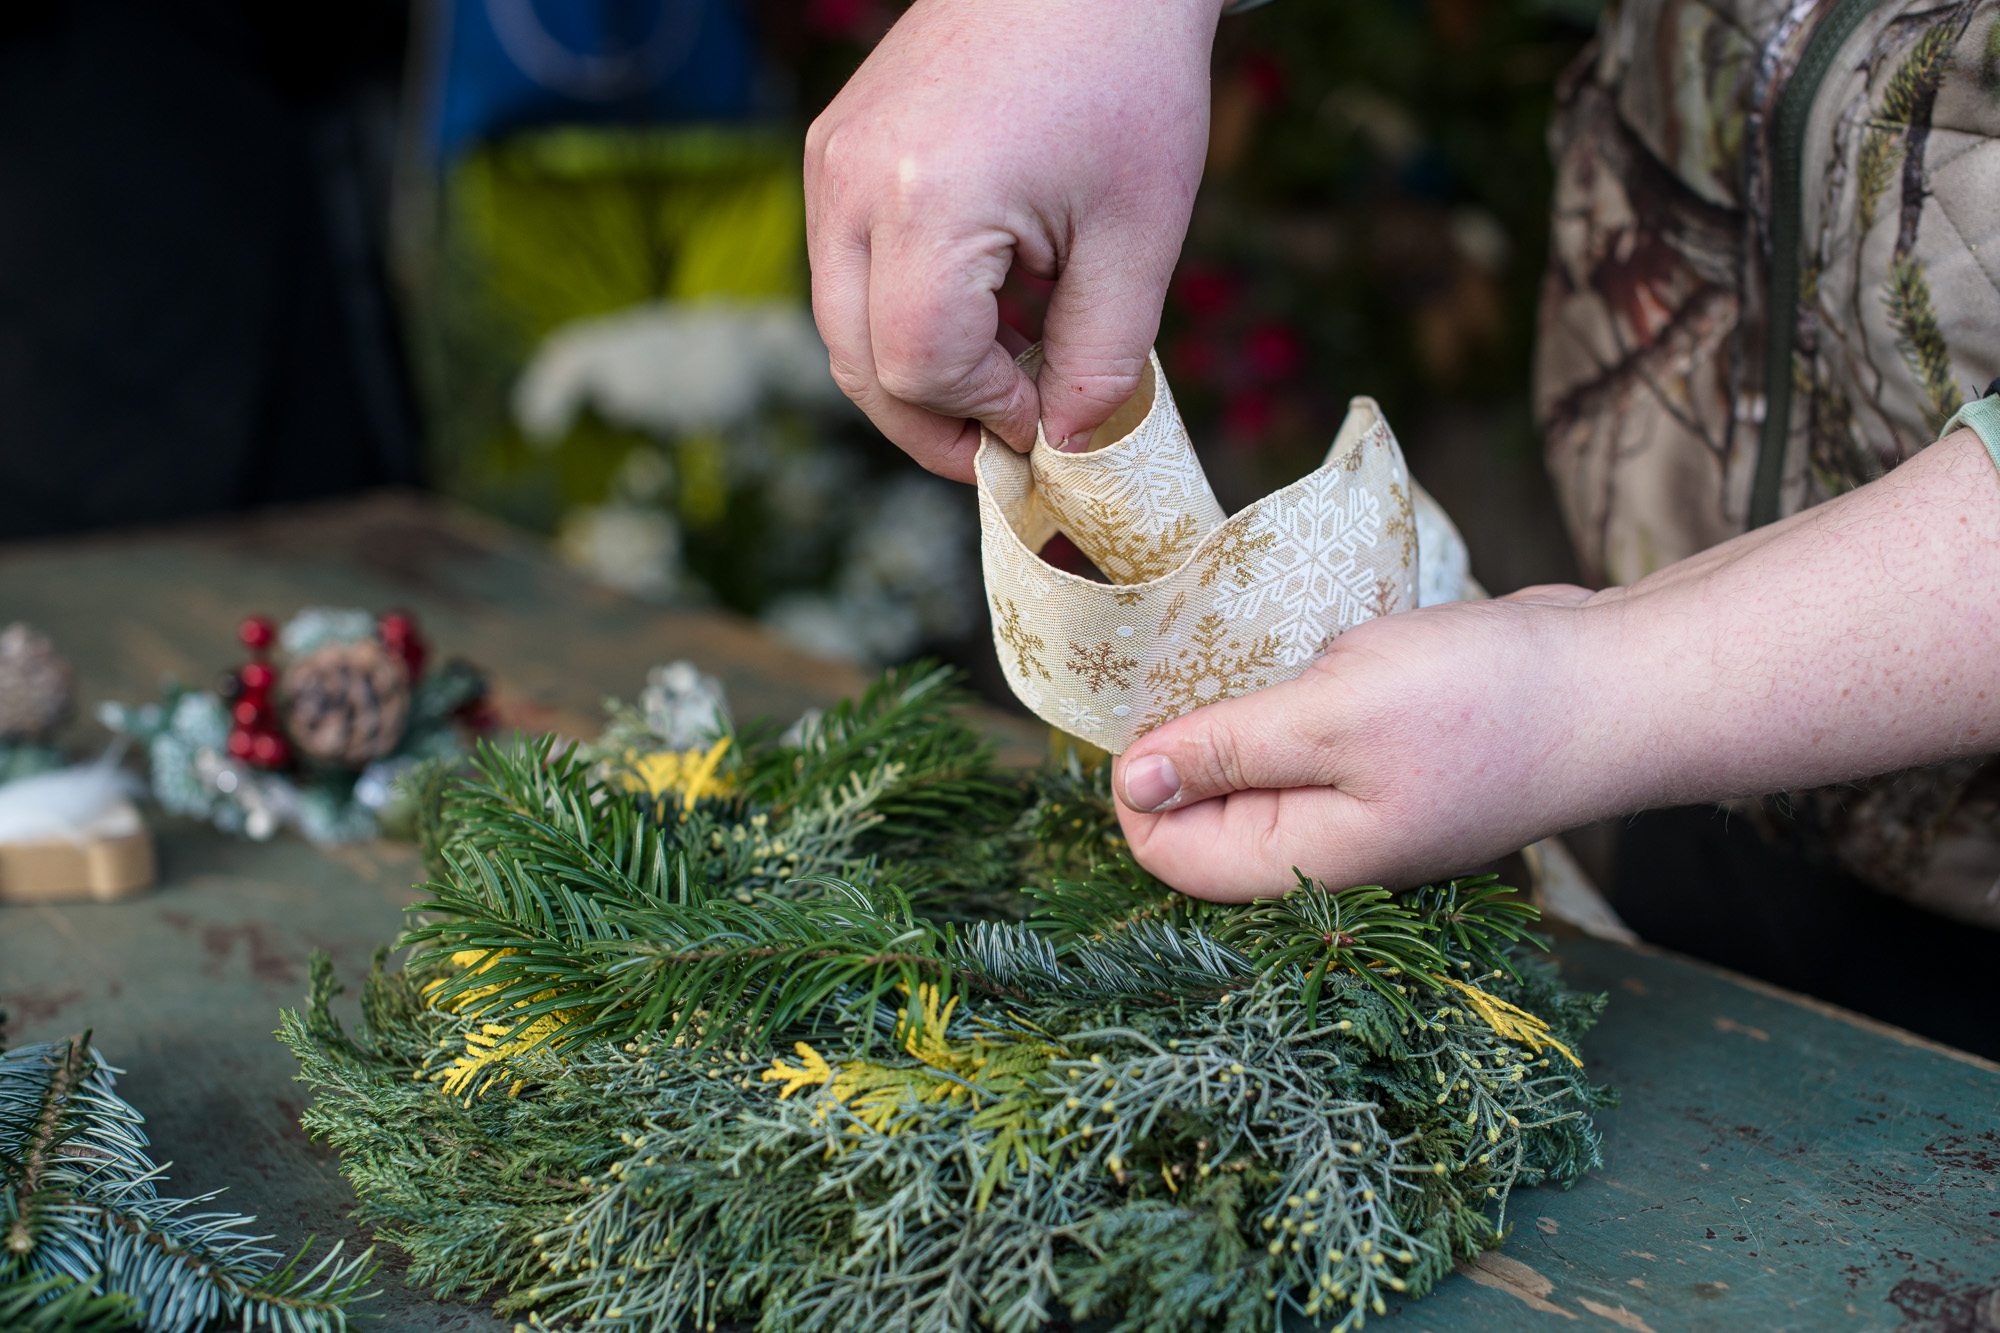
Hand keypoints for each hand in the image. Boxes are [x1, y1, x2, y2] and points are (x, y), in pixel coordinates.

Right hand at [804, 0, 1224, 480]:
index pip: (922, 367)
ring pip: (844, 327)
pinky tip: (987, 305)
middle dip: (934, 422)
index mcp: (926, 202)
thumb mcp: (1138, 237)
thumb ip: (1102, 361)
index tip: (1048, 421)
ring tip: (1009, 367)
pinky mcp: (833, 150)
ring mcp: (830, 163)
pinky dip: (904, 314)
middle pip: (860, 365)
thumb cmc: (1126, 81)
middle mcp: (851, 184)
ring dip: (919, 372)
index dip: (985, 415)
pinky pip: (848, 271)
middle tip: (1009, 442)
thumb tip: (1070, 448)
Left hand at [1112, 428, 1999, 899]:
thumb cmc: (1479, 704)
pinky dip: (1295, 692)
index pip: (1170, 854)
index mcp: (1306, 858)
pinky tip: (1314, 649)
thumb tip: (1129, 781)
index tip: (1152, 703)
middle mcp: (1329, 843)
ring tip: (1261, 652)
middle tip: (1203, 661)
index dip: (1138, 786)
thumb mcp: (1330, 716)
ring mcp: (1365, 801)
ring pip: (1259, 766)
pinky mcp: (1392, 754)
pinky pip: (1309, 734)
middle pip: (1207, 814)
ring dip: (1242, 709)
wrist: (1617, 681)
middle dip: (1187, 741)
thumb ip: (1224, 751)